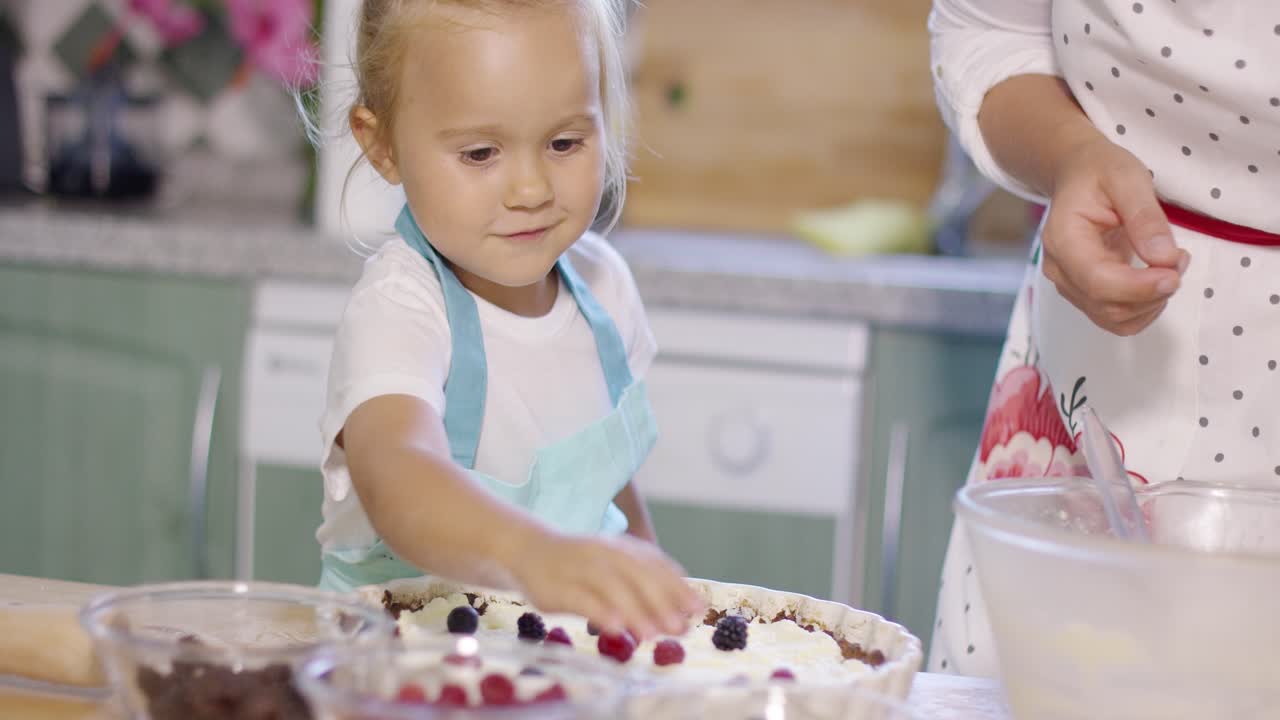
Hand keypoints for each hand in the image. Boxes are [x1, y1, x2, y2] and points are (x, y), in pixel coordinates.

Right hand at [509, 531, 703, 640]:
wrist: (528, 549)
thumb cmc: (580, 563)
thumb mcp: (613, 564)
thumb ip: (643, 584)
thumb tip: (682, 611)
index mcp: (622, 548)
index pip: (656, 565)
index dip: (678, 587)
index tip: (697, 608)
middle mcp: (605, 553)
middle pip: (638, 576)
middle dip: (662, 602)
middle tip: (680, 628)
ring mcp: (581, 568)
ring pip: (613, 588)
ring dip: (636, 611)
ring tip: (654, 635)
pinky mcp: (558, 587)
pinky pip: (583, 600)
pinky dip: (601, 613)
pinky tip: (616, 628)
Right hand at [1041, 136, 1189, 335]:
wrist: (1077, 176)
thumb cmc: (1099, 172)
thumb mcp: (1128, 178)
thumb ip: (1146, 217)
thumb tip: (1164, 259)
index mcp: (1063, 238)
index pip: (1097, 281)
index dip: (1139, 287)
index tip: (1175, 273)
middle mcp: (1059, 269)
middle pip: (1106, 306)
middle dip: (1153, 293)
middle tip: (1180, 259)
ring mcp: (1069, 284)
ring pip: (1114, 318)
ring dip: (1152, 302)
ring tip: (1171, 265)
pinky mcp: (1085, 293)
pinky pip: (1116, 318)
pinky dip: (1145, 307)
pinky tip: (1157, 279)